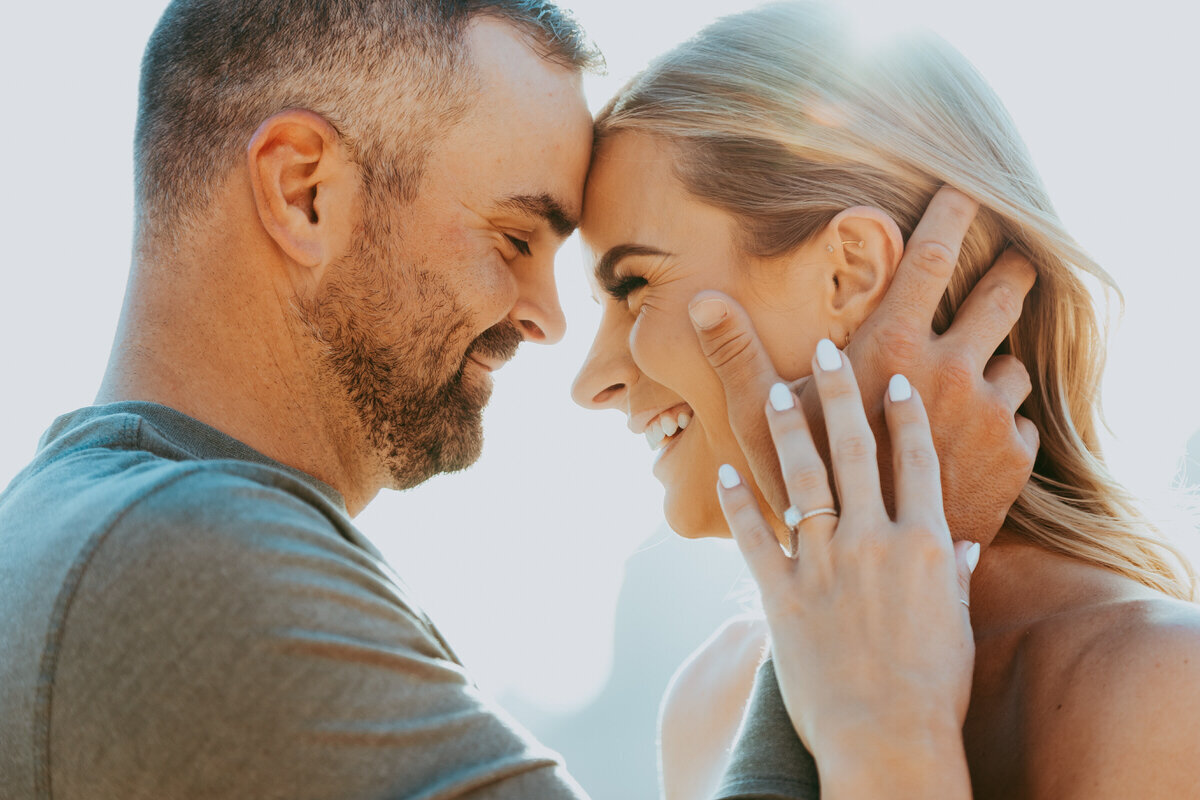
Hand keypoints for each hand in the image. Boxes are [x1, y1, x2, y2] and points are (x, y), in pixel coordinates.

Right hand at [691, 187, 1037, 547]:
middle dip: (1010, 273)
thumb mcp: (762, 426)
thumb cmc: (808, 500)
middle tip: (1015, 260)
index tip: (968, 184)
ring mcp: (987, 419)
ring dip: (995, 367)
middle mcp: (949, 376)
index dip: (953, 214)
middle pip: (1000, 296)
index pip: (932, 261)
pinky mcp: (1013, 462)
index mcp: (890, 352)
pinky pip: (1022, 420)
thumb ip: (738, 356)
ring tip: (972, 382)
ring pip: (1012, 365)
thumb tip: (701, 298)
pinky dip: (1004, 423)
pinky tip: (977, 441)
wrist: (877, 590)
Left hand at [716, 346, 975, 796]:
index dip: (905, 415)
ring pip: (805, 480)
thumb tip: (971, 549)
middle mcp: (875, 542)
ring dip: (791, 430)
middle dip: (842, 393)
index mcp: (927, 546)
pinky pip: (754, 537)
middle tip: (827, 348)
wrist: (888, 740)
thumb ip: (959, 580)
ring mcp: (825, 565)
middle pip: (858, 451)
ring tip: (781, 390)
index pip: (916, 462)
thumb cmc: (932, 689)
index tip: (894, 379)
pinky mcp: (781, 595)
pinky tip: (727, 471)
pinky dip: (740, 503)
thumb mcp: (958, 628)